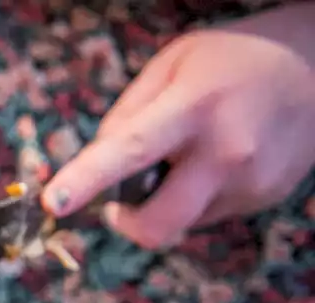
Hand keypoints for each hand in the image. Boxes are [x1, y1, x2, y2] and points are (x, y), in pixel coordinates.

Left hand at [43, 3, 314, 248]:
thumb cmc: (229, 61)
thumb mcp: (170, 66)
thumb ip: (125, 116)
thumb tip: (92, 165)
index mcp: (193, 108)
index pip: (130, 151)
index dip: (87, 181)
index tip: (53, 202)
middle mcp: (226, 152)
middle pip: (156, 224)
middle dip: (126, 221)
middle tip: (121, 197)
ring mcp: (251, 182)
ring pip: (180, 222)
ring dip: (165, 202)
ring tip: (188, 157)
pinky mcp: (264, 199)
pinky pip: (207, 215)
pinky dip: (196, 196)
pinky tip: (216, 160)